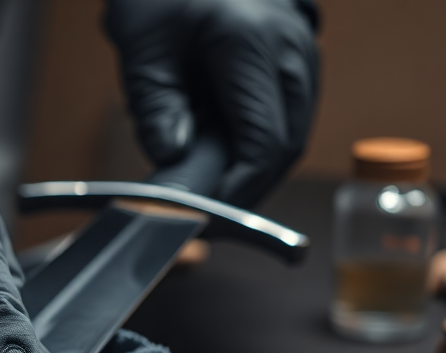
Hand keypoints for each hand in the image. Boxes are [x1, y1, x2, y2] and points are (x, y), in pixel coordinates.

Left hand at [104, 0, 319, 207]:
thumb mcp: (143, 55)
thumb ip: (156, 112)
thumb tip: (174, 159)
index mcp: (251, 43)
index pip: (263, 144)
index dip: (236, 191)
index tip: (204, 216)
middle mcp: (289, 48)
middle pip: (285, 147)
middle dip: (245, 188)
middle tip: (202, 214)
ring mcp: (301, 54)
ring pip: (291, 137)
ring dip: (252, 169)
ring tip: (208, 187)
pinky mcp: (298, 62)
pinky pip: (286, 120)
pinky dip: (257, 146)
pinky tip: (222, 156)